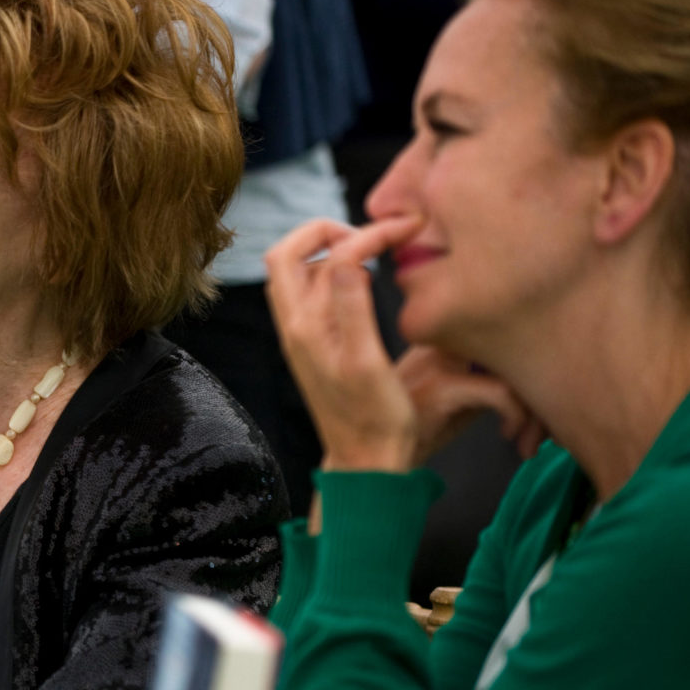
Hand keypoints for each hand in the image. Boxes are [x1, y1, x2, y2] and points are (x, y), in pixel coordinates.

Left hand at [264, 218, 420, 472]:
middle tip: (369, 234)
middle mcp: (294, 326)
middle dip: (324, 231)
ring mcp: (300, 334)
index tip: (405, 230)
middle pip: (284, 254)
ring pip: (295, 272)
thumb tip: (345, 256)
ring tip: (370, 250)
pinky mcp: (313, 342)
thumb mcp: (368, 362)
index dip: (366, 234)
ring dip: (325, 249)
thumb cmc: (374, 417)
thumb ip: (353, 307)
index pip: (326, 255)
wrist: (365, 459)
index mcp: (305, 326)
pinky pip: (308, 292)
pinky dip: (331, 271)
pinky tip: (365, 280)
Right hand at [396, 346, 547, 461]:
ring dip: (532, 404)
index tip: (538, 401)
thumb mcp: (457, 398)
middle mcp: (439, 340)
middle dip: (539, 384)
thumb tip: (529, 382)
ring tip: (529, 434)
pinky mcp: (441, 385)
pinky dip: (516, 414)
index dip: (529, 363)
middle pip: (512, 343)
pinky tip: (509, 433)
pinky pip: (500, 392)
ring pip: (512, 365)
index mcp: (440, 337)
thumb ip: (486, 380)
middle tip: (545, 423)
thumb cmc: (415, 430)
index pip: (501, 333)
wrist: (373, 454)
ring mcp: (438, 360)